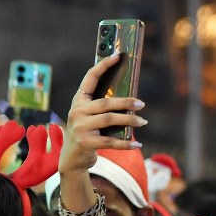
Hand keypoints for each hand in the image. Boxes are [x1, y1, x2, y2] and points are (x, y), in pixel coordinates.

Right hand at [59, 54, 146, 175]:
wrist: (72, 159)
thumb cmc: (87, 134)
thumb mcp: (90, 117)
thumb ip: (103, 108)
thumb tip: (132, 100)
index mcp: (79, 101)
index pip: (90, 78)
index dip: (103, 66)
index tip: (117, 56)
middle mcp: (77, 111)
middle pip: (105, 103)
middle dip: (125, 102)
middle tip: (141, 103)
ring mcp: (80, 127)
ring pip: (109, 119)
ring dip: (129, 120)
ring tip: (143, 122)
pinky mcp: (85, 142)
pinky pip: (110, 141)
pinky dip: (125, 144)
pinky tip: (137, 144)